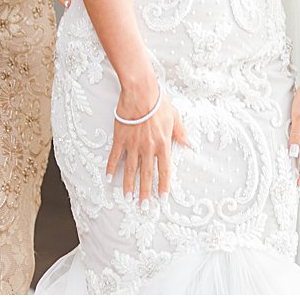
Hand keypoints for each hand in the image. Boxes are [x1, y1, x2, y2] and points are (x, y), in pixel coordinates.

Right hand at [108, 87, 189, 204]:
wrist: (140, 92)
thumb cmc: (159, 102)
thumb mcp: (175, 117)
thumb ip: (181, 133)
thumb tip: (191, 145)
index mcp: (163, 144)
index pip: (165, 170)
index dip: (164, 185)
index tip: (162, 199)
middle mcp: (148, 148)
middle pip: (147, 174)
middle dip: (145, 193)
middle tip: (143, 208)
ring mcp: (133, 145)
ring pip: (130, 170)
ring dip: (128, 186)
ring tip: (127, 199)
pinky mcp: (120, 139)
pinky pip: (115, 157)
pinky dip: (111, 169)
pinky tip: (109, 179)